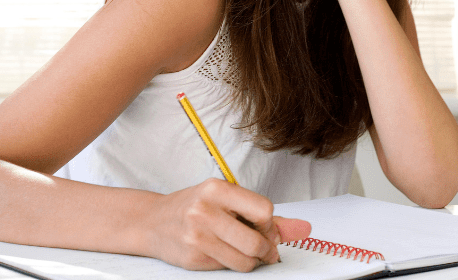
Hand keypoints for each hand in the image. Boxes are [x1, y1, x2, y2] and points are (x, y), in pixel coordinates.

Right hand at [144, 178, 310, 271]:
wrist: (153, 222)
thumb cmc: (195, 207)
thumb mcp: (228, 200)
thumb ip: (267, 216)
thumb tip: (305, 229)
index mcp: (217, 189)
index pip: (264, 210)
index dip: (269, 224)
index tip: (264, 227)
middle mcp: (204, 211)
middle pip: (256, 242)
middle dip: (266, 249)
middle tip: (263, 247)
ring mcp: (196, 236)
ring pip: (245, 261)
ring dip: (252, 261)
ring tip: (245, 250)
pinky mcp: (192, 258)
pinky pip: (227, 268)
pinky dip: (233, 264)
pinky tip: (224, 252)